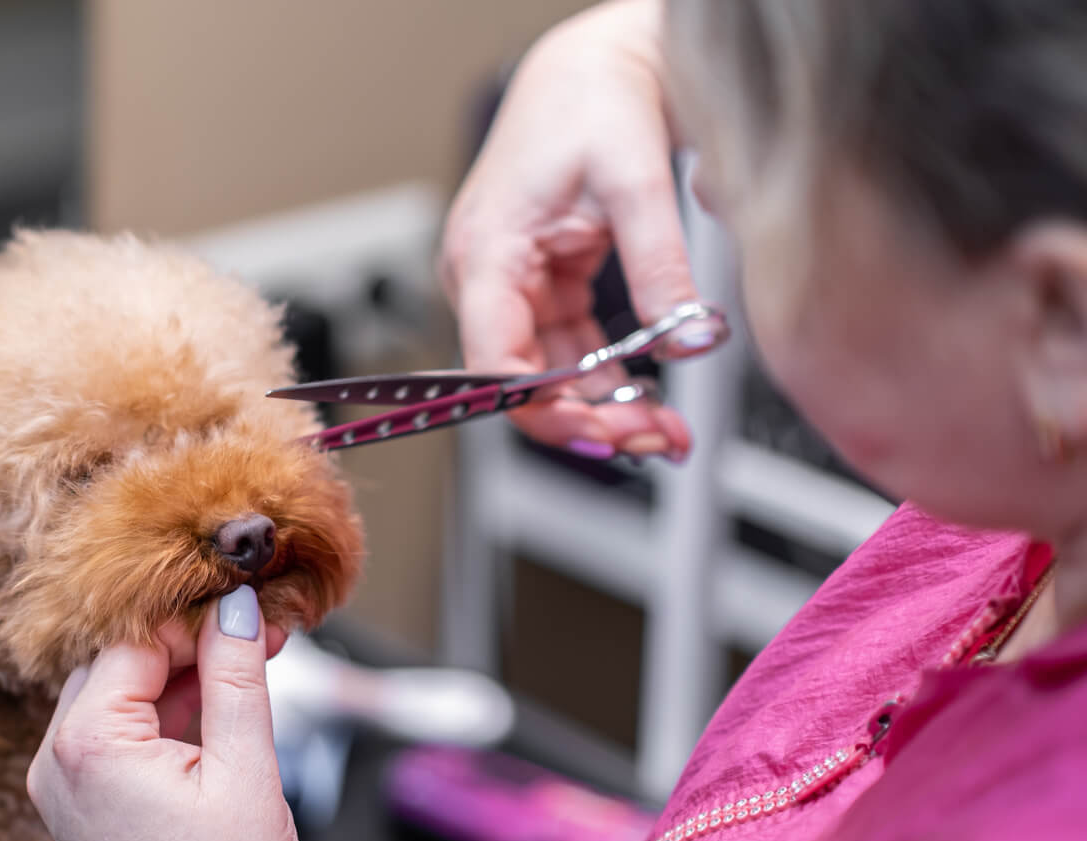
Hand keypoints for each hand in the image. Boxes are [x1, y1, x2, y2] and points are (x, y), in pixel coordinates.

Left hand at [27, 586, 298, 840]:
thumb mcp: (246, 768)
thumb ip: (236, 676)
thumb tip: (237, 607)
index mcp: (89, 745)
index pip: (135, 640)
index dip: (196, 616)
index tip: (248, 603)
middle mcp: (58, 761)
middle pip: (120, 660)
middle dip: (190, 641)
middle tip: (256, 632)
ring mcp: (64, 785)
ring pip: (120, 691)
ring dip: (181, 674)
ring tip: (248, 667)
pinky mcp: (82, 804)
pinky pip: (118, 731)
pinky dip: (165, 714)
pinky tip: (218, 706)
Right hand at [439, 0, 696, 457]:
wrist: (593, 63)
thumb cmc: (592, 100)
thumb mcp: (635, 180)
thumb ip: (661, 266)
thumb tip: (691, 339)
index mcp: (489, 254)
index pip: (496, 365)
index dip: (547, 411)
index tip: (606, 435)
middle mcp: (487, 278)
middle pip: (522, 382)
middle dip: (588, 421)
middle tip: (655, 441)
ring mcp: (511, 285)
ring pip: (546, 375)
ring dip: (601, 407)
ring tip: (662, 429)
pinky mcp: (539, 285)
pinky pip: (565, 351)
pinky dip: (604, 378)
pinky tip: (644, 393)